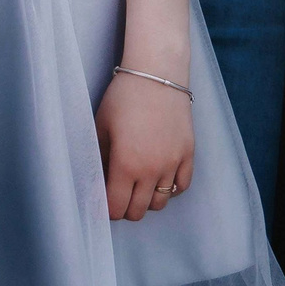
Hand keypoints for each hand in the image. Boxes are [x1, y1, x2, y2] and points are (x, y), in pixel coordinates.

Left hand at [95, 68, 193, 222]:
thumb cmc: (123, 97)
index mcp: (126, 164)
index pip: (116, 208)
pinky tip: (158, 178)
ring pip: (160, 203)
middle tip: (118, 194)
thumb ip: (99, 158)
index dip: (107, 209)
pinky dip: (169, 189)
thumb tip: (97, 181)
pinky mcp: (188, 154)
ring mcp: (173, 164)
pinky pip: (181, 187)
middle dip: (125, 207)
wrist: (157, 74)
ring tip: (137, 185)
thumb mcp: (101, 126)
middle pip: (138, 211)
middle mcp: (151, 170)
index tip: (103, 201)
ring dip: (146, 200)